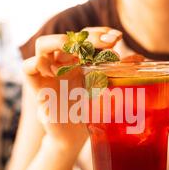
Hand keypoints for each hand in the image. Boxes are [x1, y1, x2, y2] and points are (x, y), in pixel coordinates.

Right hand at [22, 27, 122, 147]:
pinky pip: (28, 67)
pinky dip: (38, 64)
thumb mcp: (106, 91)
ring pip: (42, 45)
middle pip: (66, 37)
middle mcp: (61, 61)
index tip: (118, 38)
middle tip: (109, 43)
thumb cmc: (90, 111)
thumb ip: (119, 73)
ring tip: (79, 56)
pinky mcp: (36, 86)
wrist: (74, 136)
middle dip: (88, 37)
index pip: (84, 36)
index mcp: (77, 59)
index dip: (99, 33)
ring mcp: (46, 72)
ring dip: (61, 45)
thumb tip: (140, 59)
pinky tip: (57, 70)